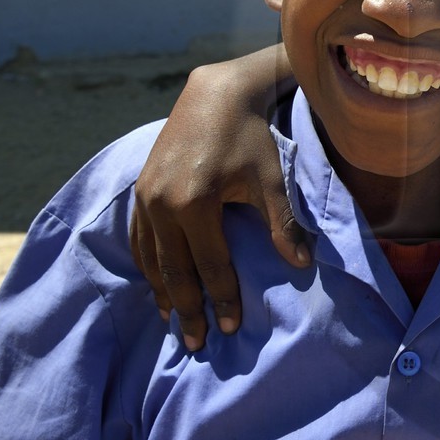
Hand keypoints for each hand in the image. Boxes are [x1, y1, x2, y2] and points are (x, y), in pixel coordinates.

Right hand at [129, 58, 308, 350]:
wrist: (215, 96)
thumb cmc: (250, 137)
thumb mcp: (270, 179)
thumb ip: (282, 223)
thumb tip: (301, 265)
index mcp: (194, 203)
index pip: (209, 266)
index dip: (221, 300)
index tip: (228, 330)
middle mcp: (161, 204)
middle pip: (174, 271)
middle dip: (187, 310)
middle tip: (197, 344)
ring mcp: (144, 197)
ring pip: (151, 259)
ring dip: (163, 293)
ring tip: (174, 322)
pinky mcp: (138, 190)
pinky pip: (139, 240)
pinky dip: (148, 267)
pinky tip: (157, 285)